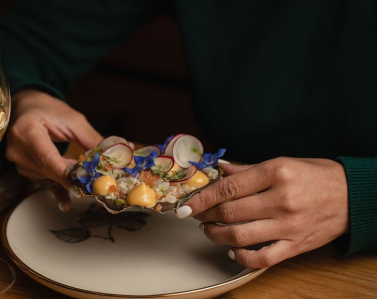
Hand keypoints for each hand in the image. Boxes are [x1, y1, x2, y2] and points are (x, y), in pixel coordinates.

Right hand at [5, 89, 102, 208]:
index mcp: (27, 131)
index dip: (67, 174)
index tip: (87, 182)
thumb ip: (90, 138)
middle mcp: (19, 150)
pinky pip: (44, 182)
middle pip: (50, 171)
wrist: (25, 108)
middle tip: (101, 184)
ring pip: (50, 178)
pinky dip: (59, 188)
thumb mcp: (71, 119)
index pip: (48, 159)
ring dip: (71, 180)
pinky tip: (66, 203)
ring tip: (91, 180)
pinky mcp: (25, 170)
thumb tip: (113, 155)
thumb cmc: (47, 109)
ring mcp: (19, 162)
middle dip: (76, 178)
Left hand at [176, 157, 348, 267]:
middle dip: (204, 215)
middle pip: (228, 212)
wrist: (354, 195)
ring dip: (216, 234)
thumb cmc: (316, 176)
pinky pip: (261, 258)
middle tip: (196, 215)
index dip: (200, 198)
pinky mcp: (295, 245)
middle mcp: (280, 199)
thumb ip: (248, 169)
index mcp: (275, 173)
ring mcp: (288, 225)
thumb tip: (220, 169)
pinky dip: (241, 256)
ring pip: (239, 235)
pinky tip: (232, 249)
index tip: (186, 205)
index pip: (227, 187)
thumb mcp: (282, 163)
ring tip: (209, 230)